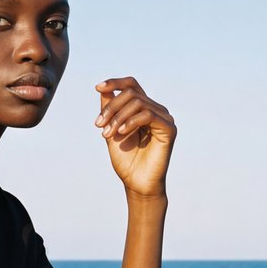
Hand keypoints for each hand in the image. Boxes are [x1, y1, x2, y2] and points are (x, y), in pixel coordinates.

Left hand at [95, 77, 175, 197]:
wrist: (136, 184)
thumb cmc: (126, 161)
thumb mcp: (112, 132)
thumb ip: (110, 111)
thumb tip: (103, 90)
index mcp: (143, 109)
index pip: (132, 86)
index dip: (115, 82)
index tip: (97, 87)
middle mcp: (156, 110)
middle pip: (132, 93)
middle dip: (112, 107)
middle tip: (99, 125)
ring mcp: (164, 119)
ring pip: (138, 102)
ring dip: (118, 117)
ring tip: (107, 134)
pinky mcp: (168, 129)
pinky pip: (148, 115)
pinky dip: (131, 121)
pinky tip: (121, 133)